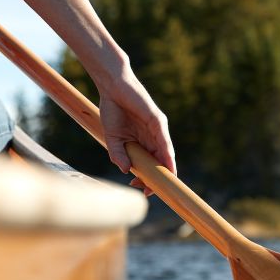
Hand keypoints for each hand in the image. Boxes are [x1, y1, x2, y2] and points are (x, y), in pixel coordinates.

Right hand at [97, 68, 176, 192]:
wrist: (112, 87)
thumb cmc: (112, 110)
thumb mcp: (112, 138)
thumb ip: (118, 154)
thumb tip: (125, 170)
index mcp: (143, 143)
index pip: (151, 164)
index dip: (149, 178)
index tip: (141, 190)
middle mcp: (153, 138)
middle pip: (161, 163)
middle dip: (156, 179)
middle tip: (148, 191)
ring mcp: (157, 130)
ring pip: (166, 154)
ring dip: (164, 170)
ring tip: (161, 184)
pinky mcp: (157, 120)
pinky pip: (164, 140)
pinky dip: (167, 154)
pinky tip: (167, 165)